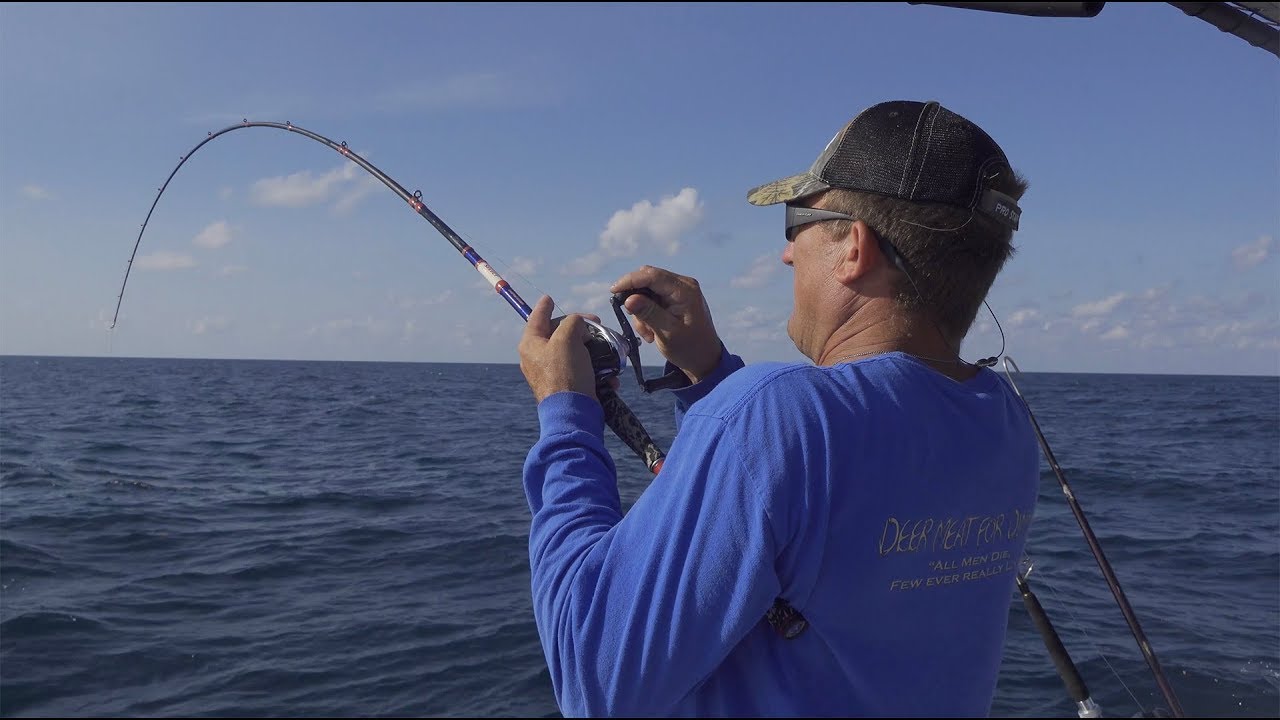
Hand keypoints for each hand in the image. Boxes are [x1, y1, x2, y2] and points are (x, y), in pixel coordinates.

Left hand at [518, 296, 600, 402]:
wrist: (574, 412)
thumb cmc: (566, 373)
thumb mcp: (568, 338)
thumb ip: (572, 322)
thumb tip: (580, 327)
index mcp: (531, 345)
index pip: (536, 318)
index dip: (544, 306)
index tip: (549, 298)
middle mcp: (537, 358)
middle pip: (558, 334)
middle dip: (579, 328)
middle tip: (595, 324)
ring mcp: (551, 373)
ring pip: (572, 351)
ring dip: (590, 348)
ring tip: (605, 348)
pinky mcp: (566, 385)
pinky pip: (580, 369)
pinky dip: (594, 368)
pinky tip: (607, 373)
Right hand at [610, 265, 721, 382]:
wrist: (704, 359)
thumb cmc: (689, 349)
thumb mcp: (667, 333)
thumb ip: (649, 314)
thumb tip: (628, 299)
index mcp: (685, 290)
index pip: (652, 276)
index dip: (630, 280)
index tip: (613, 291)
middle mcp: (683, 284)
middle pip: (648, 278)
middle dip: (635, 298)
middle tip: (633, 318)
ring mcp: (679, 290)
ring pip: (647, 290)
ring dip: (641, 310)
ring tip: (648, 333)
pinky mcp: (675, 298)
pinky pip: (652, 298)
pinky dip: (646, 313)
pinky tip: (652, 330)